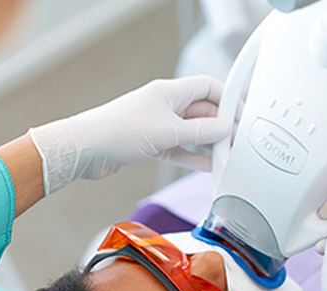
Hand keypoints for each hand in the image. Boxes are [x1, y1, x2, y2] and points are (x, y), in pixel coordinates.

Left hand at [29, 76, 230, 193]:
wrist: (85, 149)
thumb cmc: (119, 130)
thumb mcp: (168, 131)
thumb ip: (200, 132)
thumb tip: (224, 129)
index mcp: (170, 93)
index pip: (208, 88)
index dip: (227, 100)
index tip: (240, 118)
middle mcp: (165, 106)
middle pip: (202, 112)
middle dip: (219, 127)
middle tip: (235, 143)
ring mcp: (158, 125)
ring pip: (191, 133)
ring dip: (207, 145)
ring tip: (225, 158)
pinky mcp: (151, 143)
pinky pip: (179, 149)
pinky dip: (192, 157)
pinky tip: (207, 167)